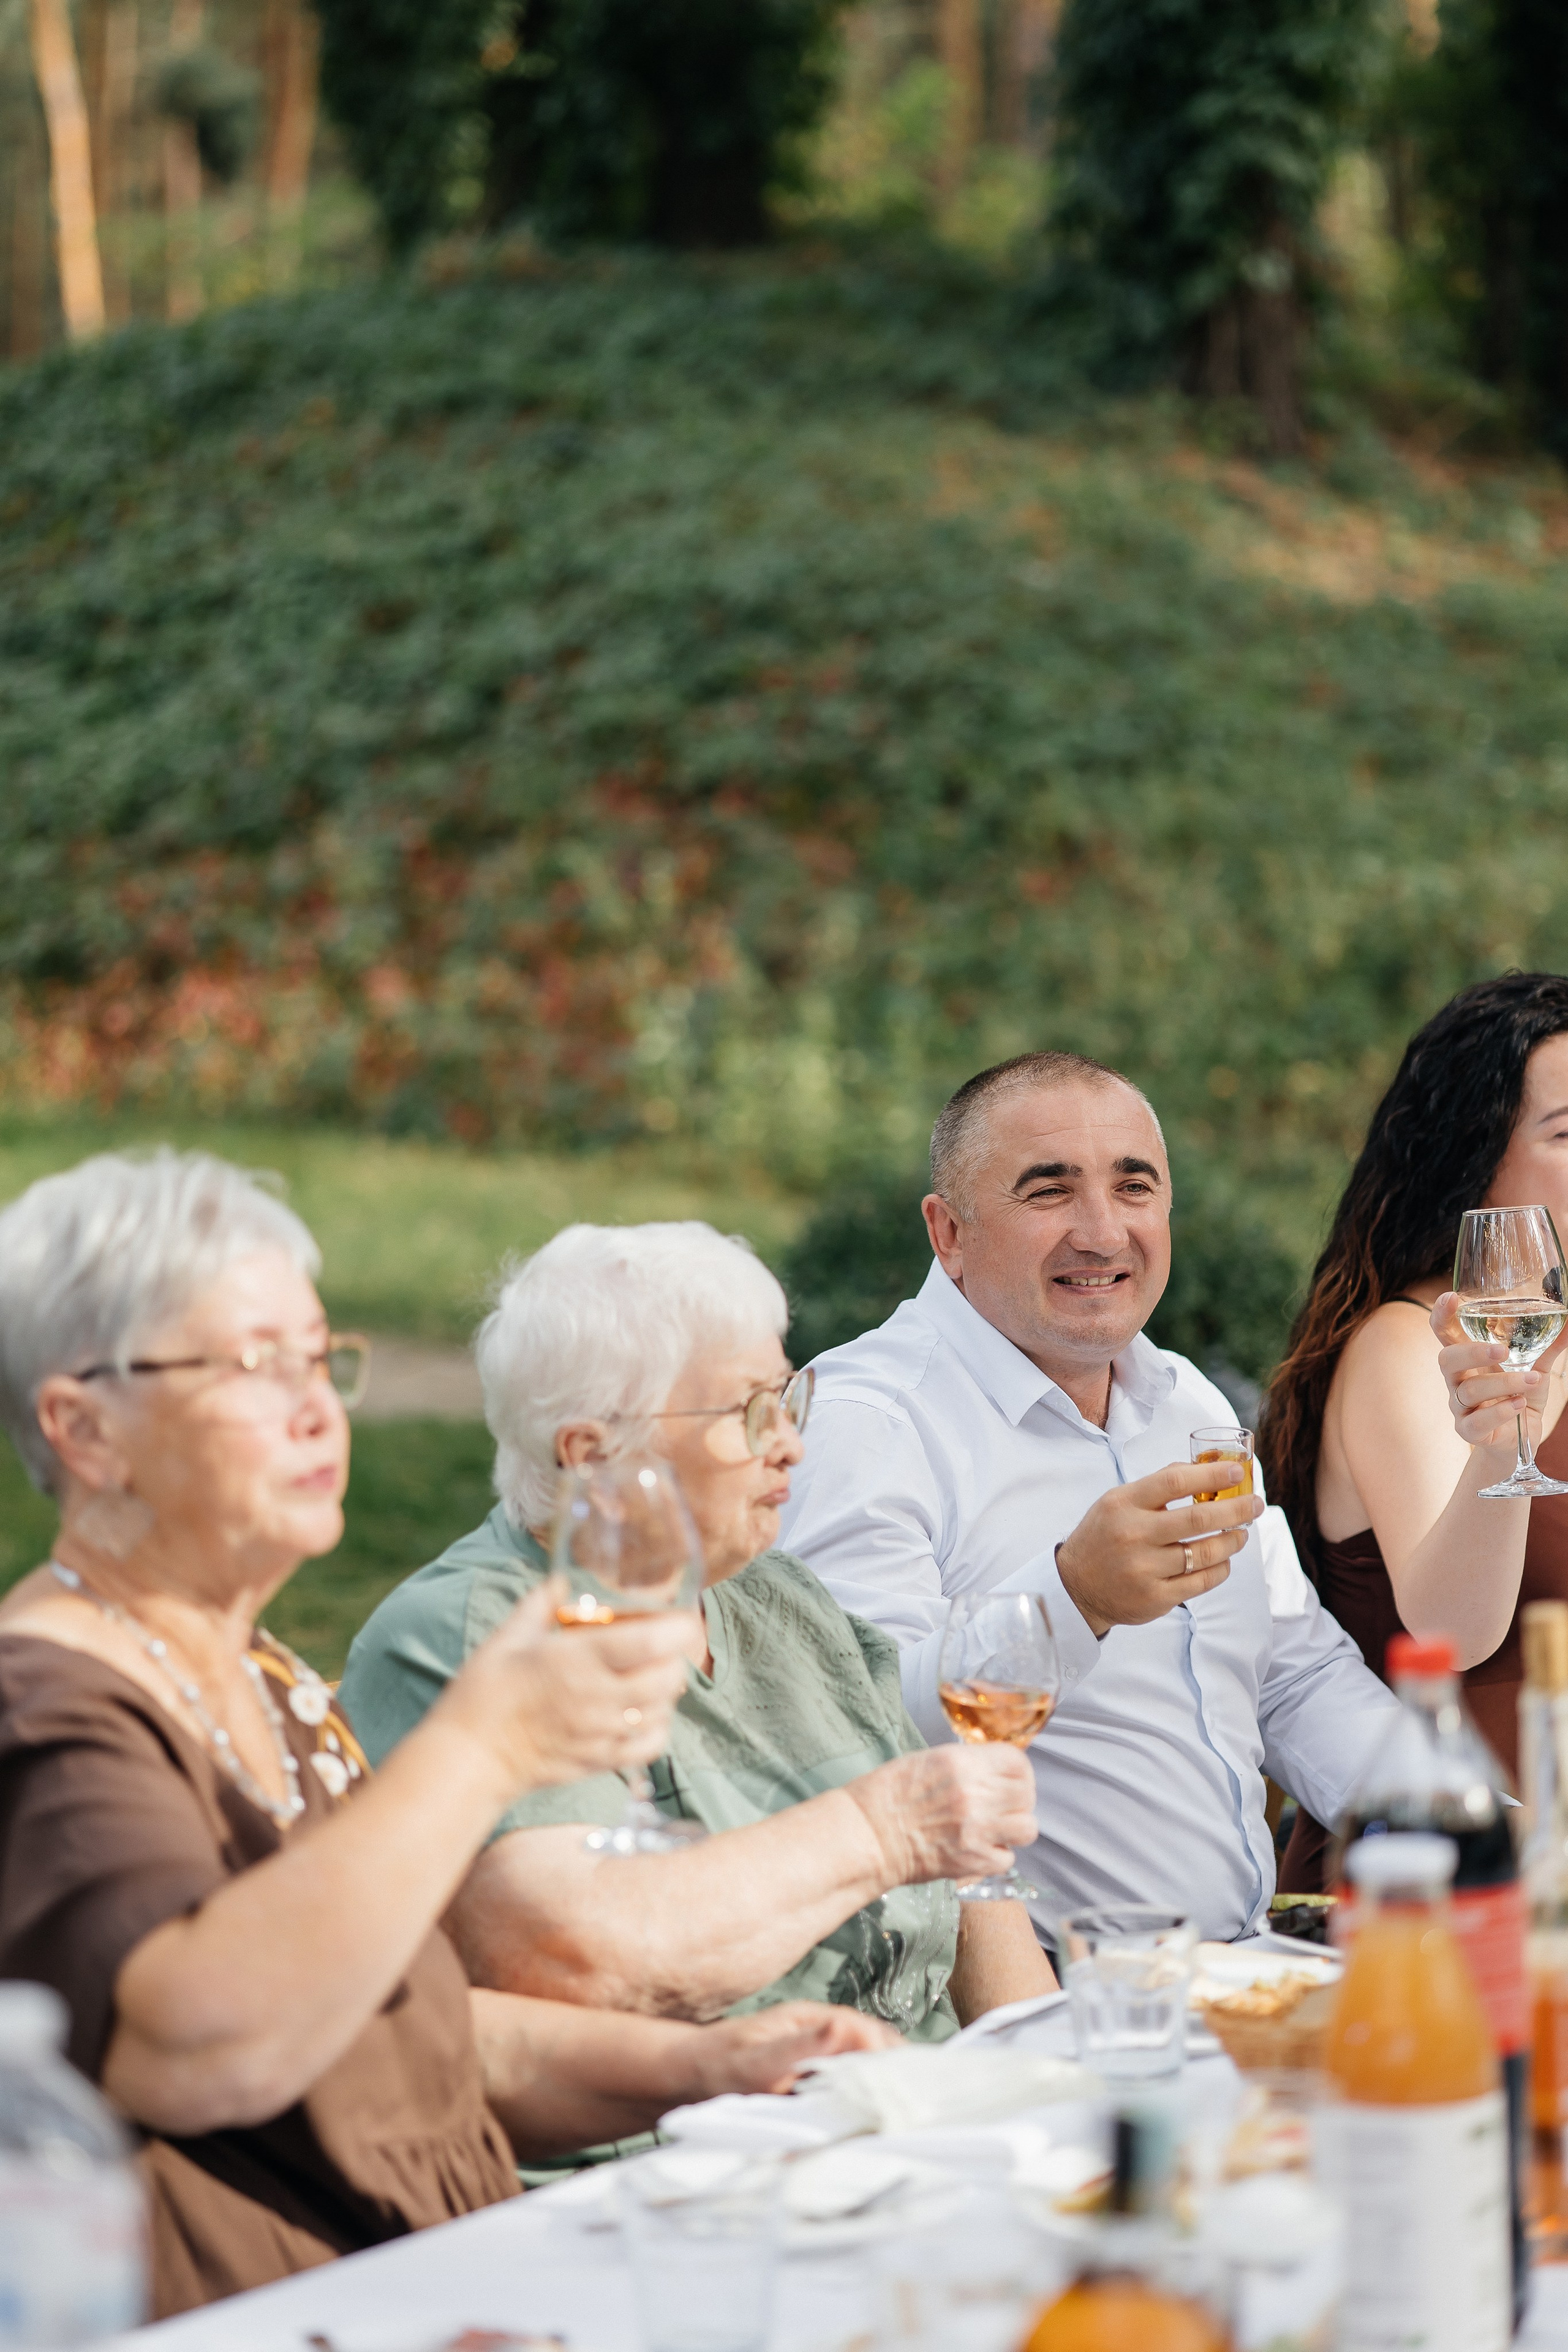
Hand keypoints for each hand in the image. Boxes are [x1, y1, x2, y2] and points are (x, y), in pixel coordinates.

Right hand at [440, 1578, 692, 1793]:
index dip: (678, 1627)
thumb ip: (542, 1604)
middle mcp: (599, 1699)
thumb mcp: (509, 1636)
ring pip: (664, 1711)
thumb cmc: (484, 1693)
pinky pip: (650, 1746)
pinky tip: (646, 1712)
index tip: (681, 1615)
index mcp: (578, 1660)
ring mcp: (602, 1733)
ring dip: (668, 1689)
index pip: (651, 1642)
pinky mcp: (599, 1761)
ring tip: (653, 1673)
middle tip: (664, 1642)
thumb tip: (563, 1579)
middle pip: (668, 1678)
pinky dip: (659, 1727)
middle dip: (675, 1656)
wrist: (469, 1756)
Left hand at [686, 2001, 900, 2099]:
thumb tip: (842, 2026)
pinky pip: (847, 2087)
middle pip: (874, 2049)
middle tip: (918, 2108)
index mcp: (814, 2020)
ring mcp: (819, 2056)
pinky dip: (861, 2102)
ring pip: (865, 2068)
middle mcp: (822, 2034)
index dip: (889, 2058)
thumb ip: (800, 2046)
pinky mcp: (813, 2078)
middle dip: (896, 2074)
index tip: (908, 2087)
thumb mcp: (757, 2059)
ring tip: (903, 2119)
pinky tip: (870, 2123)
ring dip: (882, 2088)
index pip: (867, 2033)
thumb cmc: (719, 2064)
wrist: (689, 2077)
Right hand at [847, 1745, 1038, 1887]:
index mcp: (963, 1763)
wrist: (867, 1836)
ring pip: (1027, 1827)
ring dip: (1015, 1827)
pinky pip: (1008, 1858)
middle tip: (1002, 1804)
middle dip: (1018, 1798)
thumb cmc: (888, 1794)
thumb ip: (968, 1764)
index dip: (1018, 1770)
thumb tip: (994, 1771)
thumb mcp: (929, 1760)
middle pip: (1026, 1794)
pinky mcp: (974, 1862)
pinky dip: (997, 1855)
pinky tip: (979, 1848)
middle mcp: (976, 1795)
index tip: (1010, 1777)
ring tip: (996, 1827)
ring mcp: (978, 1830)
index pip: (1017, 1761)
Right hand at [1055, 1462, 1263, 1638]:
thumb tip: (1204, 1468)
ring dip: (1232, 1541)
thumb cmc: (1104, 1536)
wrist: (1075, 1587)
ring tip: (1241, 1534)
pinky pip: (1201, 1582)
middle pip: (1197, 1519)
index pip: (1175, 1481)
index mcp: (1124, 1504)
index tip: (1237, 1472)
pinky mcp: (1155, 1598)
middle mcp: (1134, 1535)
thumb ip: (1156, 1486)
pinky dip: (1220, 1569)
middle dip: (1235, 1509)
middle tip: (1255, 1505)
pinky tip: (1224, 1560)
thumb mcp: (1117, 1502)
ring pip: (1204, 1553)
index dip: (1211, 1475)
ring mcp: (1144, 1569)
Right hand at [1432, 1290, 1566, 1451]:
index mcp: (1468, 1360)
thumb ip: (1548, 1347)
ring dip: (1504, 1383)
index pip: (1444, 1333)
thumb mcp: (1535, 1369)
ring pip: (1470, 1390)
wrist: (1518, 1441)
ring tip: (1531, 1380)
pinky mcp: (1469, 1431)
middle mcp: (1457, 1380)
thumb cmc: (1518, 1398)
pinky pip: (1477, 1421)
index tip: (1452, 1298)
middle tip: (1503, 1350)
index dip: (1442, 1315)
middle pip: (1446, 1359)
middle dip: (1473, 1352)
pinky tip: (1519, 1404)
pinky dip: (1500, 1411)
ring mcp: (1460, 1407)